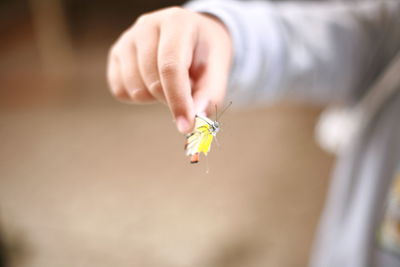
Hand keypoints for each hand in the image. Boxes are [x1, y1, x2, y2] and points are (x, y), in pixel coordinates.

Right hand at [107, 7, 231, 133]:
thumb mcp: (217, 68)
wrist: (193, 35)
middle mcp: (147, 26)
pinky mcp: (115, 53)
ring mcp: (127, 38)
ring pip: (135, 90)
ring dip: (155, 98)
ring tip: (170, 83)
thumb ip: (210, 93)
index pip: (171, 67)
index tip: (186, 126)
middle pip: (153, 82)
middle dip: (171, 100)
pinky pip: (120, 90)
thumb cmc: (205, 53)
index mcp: (176, 23)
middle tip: (187, 93)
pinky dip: (139, 97)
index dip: (178, 100)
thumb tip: (195, 117)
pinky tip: (153, 82)